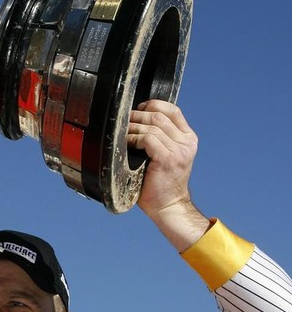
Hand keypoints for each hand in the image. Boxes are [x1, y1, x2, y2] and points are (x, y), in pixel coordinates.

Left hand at [128, 99, 208, 250]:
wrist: (167, 206)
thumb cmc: (160, 182)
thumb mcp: (165, 155)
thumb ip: (159, 138)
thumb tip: (137, 119)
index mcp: (188, 138)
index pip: (172, 110)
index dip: (153, 105)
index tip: (138, 110)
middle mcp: (186, 142)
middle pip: (159, 115)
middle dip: (137, 115)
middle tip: (124, 122)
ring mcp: (178, 150)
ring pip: (152, 126)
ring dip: (133, 127)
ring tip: (123, 133)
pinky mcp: (168, 159)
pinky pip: (148, 139)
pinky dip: (134, 138)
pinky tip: (127, 144)